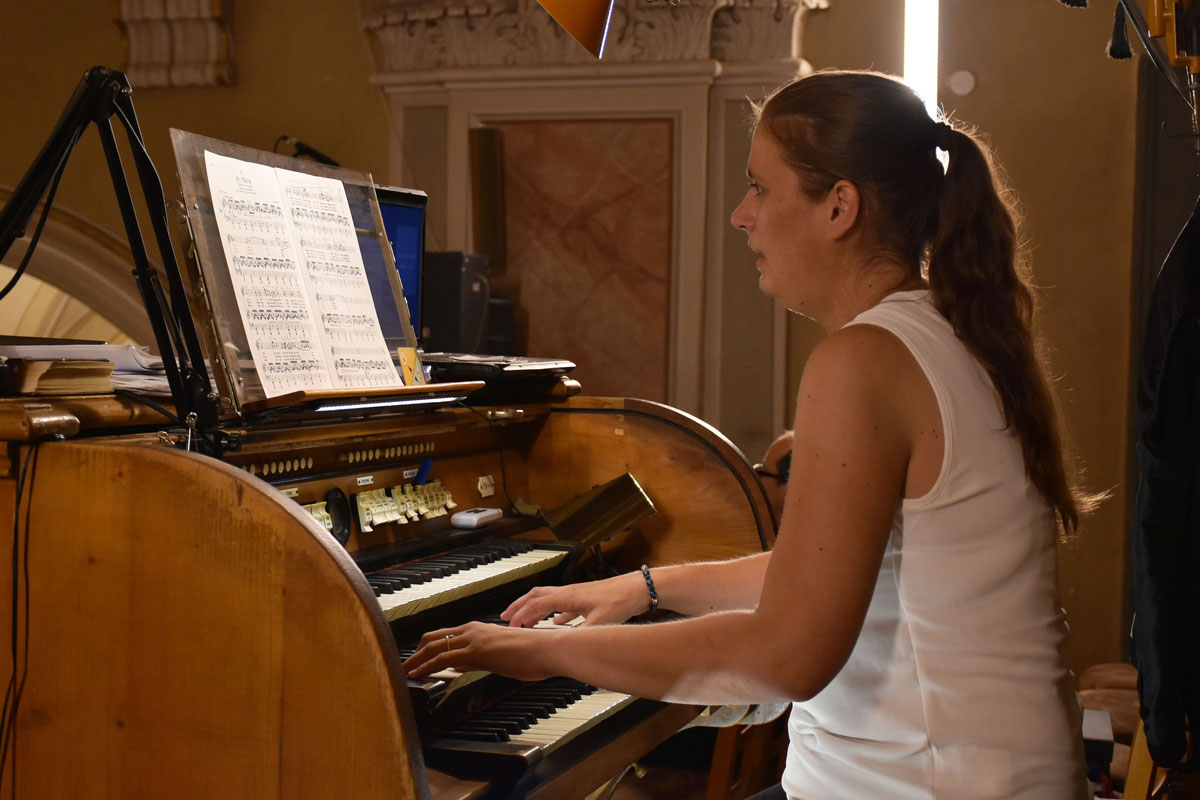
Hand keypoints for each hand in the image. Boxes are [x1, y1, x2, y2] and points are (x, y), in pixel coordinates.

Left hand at [404, 621, 560, 680]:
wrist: (547, 650)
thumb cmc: (531, 654)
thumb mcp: (498, 657)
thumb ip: (476, 660)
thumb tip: (458, 666)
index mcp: (478, 629)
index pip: (444, 636)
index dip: (426, 649)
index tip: (415, 660)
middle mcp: (472, 630)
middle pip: (432, 638)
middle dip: (414, 653)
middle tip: (404, 668)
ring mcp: (473, 639)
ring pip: (433, 646)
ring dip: (415, 661)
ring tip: (404, 674)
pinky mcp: (476, 651)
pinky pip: (443, 658)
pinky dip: (426, 667)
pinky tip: (418, 676)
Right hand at [501, 572, 648, 627]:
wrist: (637, 589)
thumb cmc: (620, 601)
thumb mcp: (599, 622)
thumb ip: (582, 637)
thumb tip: (571, 652)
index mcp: (567, 597)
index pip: (536, 604)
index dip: (521, 615)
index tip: (510, 626)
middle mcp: (568, 593)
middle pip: (536, 596)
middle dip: (519, 606)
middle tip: (506, 617)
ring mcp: (576, 595)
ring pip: (547, 599)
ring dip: (534, 609)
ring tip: (526, 620)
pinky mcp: (585, 599)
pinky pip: (563, 605)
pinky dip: (554, 613)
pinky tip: (557, 622)